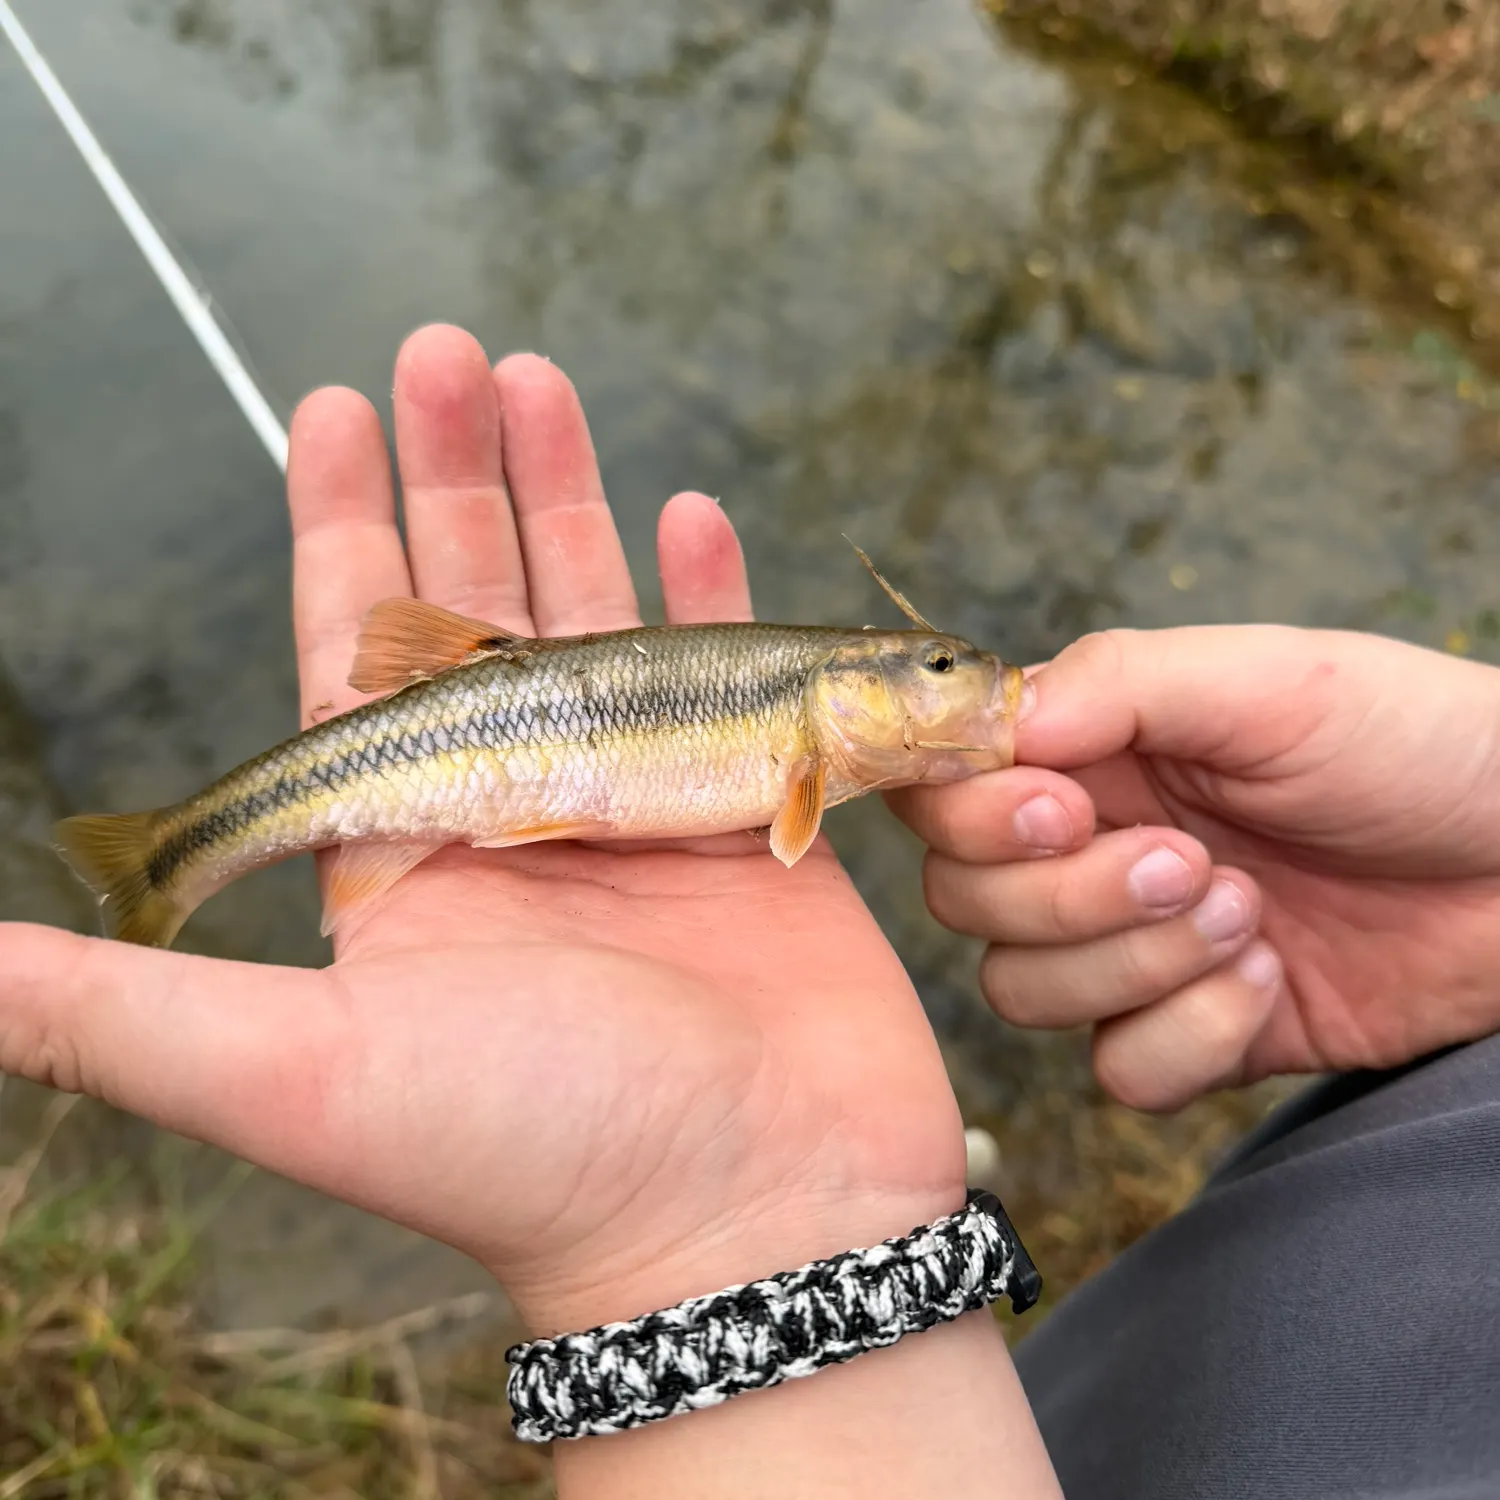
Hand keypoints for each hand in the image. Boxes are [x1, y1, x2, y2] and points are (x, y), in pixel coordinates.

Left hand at [0, 325, 966, 1334]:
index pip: (358, 649)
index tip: (330, 410)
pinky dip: (711, 589)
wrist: (754, 1219)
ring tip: (545, 386)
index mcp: (412, 847)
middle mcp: (522, 809)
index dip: (342, 526)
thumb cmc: (538, 1150)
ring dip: (571, 498)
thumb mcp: (301, 1073)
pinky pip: (731, 671)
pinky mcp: (751, 819)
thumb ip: (120, 1006)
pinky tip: (690, 512)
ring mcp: (641, 805)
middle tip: (449, 352)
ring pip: (601, 613)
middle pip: (483, 602)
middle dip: (458, 473)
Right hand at [890, 626, 1499, 1111]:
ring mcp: (1136, 951)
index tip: (1067, 811)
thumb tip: (998, 723)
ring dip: (1135, 963)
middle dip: (1072, 899)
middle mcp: (1092, 851)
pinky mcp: (1195, 1035)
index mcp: (1091, 753)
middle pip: (968, 904)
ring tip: (1249, 913)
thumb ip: (1119, 683)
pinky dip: (1189, 1034)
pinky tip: (1269, 982)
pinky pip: (1120, 1071)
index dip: (979, 820)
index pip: (947, 796)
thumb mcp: (1270, 681)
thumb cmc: (1414, 746)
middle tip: (1193, 863)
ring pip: (1026, 993)